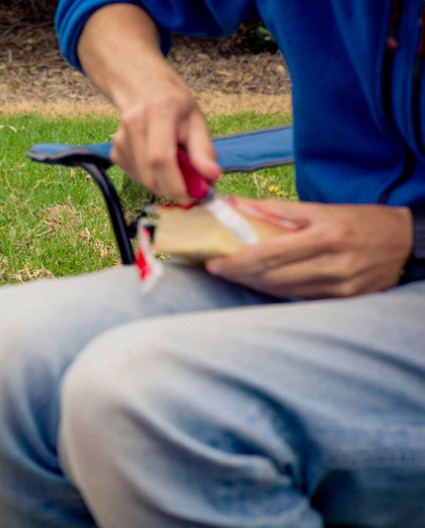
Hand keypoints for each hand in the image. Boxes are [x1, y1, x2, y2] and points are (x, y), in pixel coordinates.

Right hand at [76, 4, 220, 203]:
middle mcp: (134, 123)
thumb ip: (204, 150)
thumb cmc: (175, 106)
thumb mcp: (196, 121)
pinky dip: (150, 179)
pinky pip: (135, 177)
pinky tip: (157, 164)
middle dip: (172, 189)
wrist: (144, 89)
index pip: (160, 157)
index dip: (175, 183)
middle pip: (150, 173)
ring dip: (162, 185)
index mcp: (159, 111)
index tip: (192, 196)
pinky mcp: (114, 151)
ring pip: (143, 179)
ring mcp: (119, 139)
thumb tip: (212, 177)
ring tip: (175, 169)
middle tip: (189, 189)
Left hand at [205, 199, 412, 298]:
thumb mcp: (322, 209)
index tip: (214, 262)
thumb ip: (279, 210)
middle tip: (216, 269)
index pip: (270, 254)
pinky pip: (299, 297)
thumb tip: (239, 205)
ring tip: (233, 275)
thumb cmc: (361, 221)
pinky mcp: (342, 299)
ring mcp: (338, 286)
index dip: (238, 262)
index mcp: (325, 236)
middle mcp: (332, 264)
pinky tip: (260, 283)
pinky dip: (275, 291)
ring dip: (253, 284)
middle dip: (239, 275)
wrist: (405, 243)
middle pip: (272, 277)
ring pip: (283, 291)